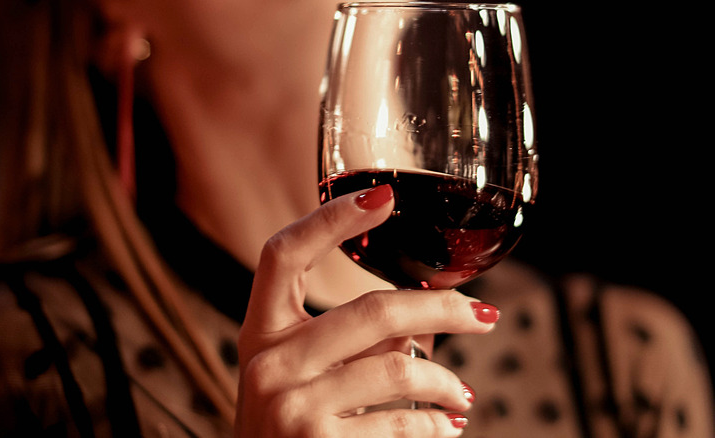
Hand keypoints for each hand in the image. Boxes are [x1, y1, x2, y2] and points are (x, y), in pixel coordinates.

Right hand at [236, 185, 498, 436]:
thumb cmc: (289, 424)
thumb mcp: (298, 374)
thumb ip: (349, 339)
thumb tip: (427, 318)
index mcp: (260, 332)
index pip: (283, 254)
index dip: (330, 219)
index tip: (382, 196)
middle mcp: (269, 363)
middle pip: (371, 310)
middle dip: (442, 309)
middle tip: (483, 314)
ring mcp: (291, 405)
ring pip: (398, 366)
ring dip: (444, 380)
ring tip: (459, 391)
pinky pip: (401, 421)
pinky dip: (436, 424)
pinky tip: (447, 425)